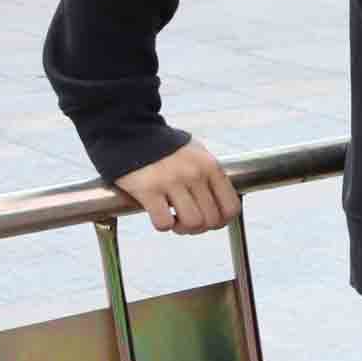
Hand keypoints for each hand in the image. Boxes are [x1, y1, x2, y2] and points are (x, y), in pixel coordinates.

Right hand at [113, 139, 237, 235]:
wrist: (130, 132)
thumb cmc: (165, 147)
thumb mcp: (197, 154)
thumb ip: (210, 177)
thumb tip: (220, 205)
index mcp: (211, 167)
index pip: (231, 208)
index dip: (221, 221)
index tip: (209, 221)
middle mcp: (195, 174)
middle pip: (212, 220)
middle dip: (200, 227)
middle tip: (186, 221)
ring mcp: (172, 181)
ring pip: (192, 223)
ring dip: (182, 228)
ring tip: (174, 220)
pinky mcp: (148, 189)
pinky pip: (164, 222)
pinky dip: (162, 225)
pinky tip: (158, 214)